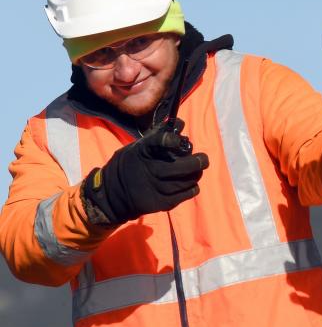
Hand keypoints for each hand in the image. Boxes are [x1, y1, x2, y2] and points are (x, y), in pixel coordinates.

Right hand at [82, 119, 208, 225]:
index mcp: (141, 152)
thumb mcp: (137, 147)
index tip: (178, 139)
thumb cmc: (130, 165)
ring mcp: (156, 188)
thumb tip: (179, 123)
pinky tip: (189, 182)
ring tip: (196, 170)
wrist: (112, 195)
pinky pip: (187, 193)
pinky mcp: (162, 203)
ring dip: (196, 174)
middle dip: (198, 161)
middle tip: (203, 158)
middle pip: (180, 167)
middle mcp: (149, 170)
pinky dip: (192, 187)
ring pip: (187, 181)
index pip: (157, 142)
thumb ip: (158, 136)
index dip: (170, 139)